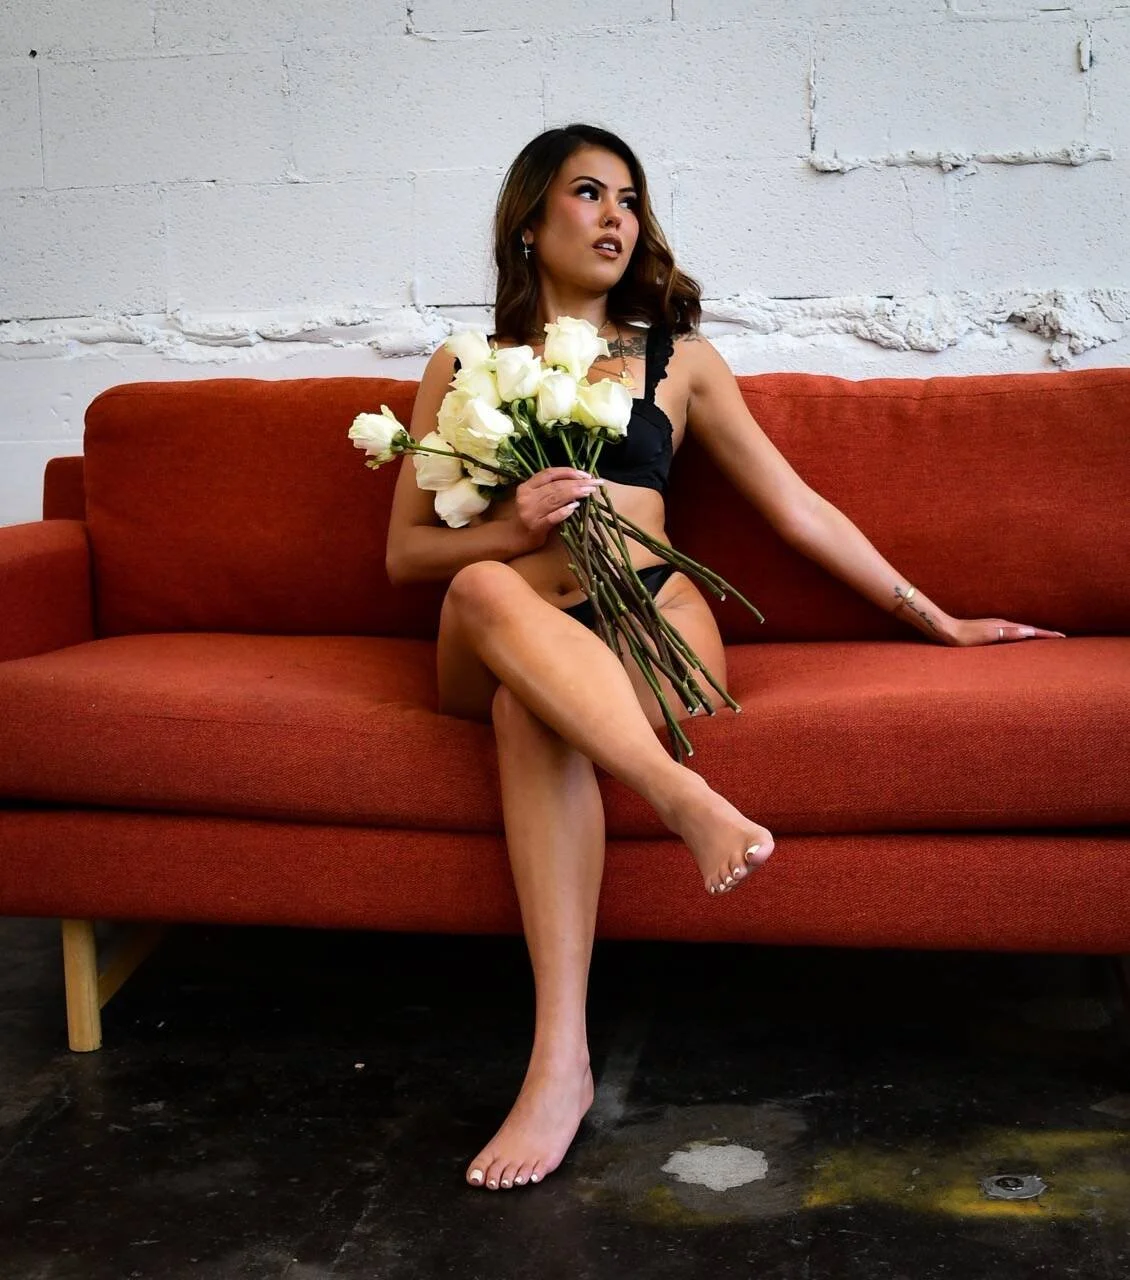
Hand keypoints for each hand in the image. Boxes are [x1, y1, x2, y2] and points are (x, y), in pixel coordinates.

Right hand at [509, 467, 601, 549]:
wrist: (514, 537)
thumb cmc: (528, 515)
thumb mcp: (533, 497)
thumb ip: (548, 488)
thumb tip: (577, 482)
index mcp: (526, 487)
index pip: (549, 473)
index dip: (568, 472)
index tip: (584, 474)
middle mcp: (526, 498)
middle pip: (555, 486)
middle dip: (577, 483)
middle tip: (594, 483)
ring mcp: (530, 513)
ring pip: (555, 499)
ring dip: (575, 494)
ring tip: (589, 491)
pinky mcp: (536, 527)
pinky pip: (552, 517)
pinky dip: (564, 511)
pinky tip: (575, 507)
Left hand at [945, 617, 1066, 646]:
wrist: (945, 630)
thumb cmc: (964, 637)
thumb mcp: (987, 635)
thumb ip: (1007, 633)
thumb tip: (1028, 631)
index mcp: (1004, 626)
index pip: (1031, 631)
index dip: (1046, 634)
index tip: (1062, 636)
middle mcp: (1002, 624)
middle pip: (1028, 629)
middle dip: (1044, 633)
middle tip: (1060, 637)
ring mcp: (995, 626)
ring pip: (1020, 630)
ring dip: (1034, 633)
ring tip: (1045, 638)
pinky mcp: (989, 630)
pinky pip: (1010, 632)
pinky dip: (1021, 635)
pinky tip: (1019, 638)